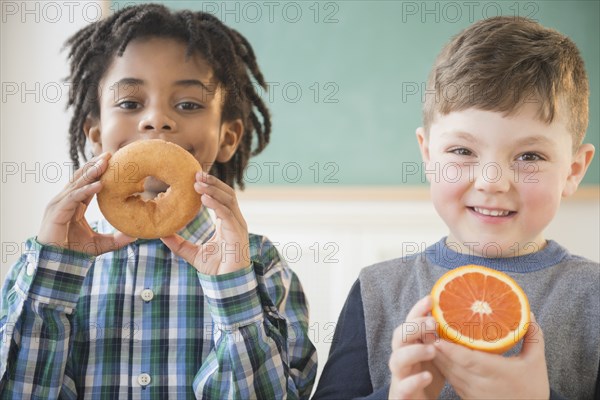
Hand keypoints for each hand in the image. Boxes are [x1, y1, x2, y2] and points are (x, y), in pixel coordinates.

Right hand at [37, 152, 135, 254]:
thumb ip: (117, 239)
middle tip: (110, 154)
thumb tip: (136, 235)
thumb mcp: (101, 244)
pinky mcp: (57, 212)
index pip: (87, 183)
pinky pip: (73, 197)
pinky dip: (86, 190)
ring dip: (91, 173)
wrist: (57, 264)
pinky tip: (99, 185)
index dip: (99, 172)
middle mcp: (66, 200)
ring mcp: (59, 204)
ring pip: (77, 184)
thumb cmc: (74, 253)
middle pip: (81, 178)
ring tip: (105, 163)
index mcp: (75, 204)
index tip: (112, 161)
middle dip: (95, 165)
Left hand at [161, 172, 249, 274]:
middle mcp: (234, 221)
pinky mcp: (237, 234)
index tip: (194, 178)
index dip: (210, 187)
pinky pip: (227, 214)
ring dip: (213, 189)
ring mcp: (238, 226)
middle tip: (196, 173)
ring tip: (198, 182)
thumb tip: (160, 233)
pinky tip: (204, 198)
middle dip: (212, 182)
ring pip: (228, 200)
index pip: (221, 198)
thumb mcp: (192, 253)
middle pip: (227, 194)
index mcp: (227, 222)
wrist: (227, 286)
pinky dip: (216, 204)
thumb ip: (178, 243)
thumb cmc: (215, 269)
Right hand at [388, 296, 443, 398]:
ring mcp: (399, 375)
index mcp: (409, 345)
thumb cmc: (425, 376)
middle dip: (414, 327)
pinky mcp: (401, 394)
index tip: (430, 299)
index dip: (417, 310)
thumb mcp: (435, 356)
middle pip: (398, 336)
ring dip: (413, 352)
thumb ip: (438, 339)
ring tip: (432, 349)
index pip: (409, 323)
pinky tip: (427, 376)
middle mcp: (401, 357)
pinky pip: (403, 386)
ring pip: (396, 359)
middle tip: (433, 324)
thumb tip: (454, 317)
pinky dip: (413, 380)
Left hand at [433, 313, 548, 398]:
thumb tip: (528, 313)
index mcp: (496, 373)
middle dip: (437, 347)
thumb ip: (532, 336)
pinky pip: (449, 378)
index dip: (451, 349)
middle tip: (425, 327)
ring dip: (437, 355)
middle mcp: (479, 384)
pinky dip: (442, 364)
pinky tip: (436, 351)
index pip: (468, 360)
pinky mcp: (466, 397)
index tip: (438, 336)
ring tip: (427, 335)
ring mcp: (470, 392)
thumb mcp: (536, 362)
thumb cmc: (532, 389)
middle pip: (451, 364)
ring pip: (447, 371)